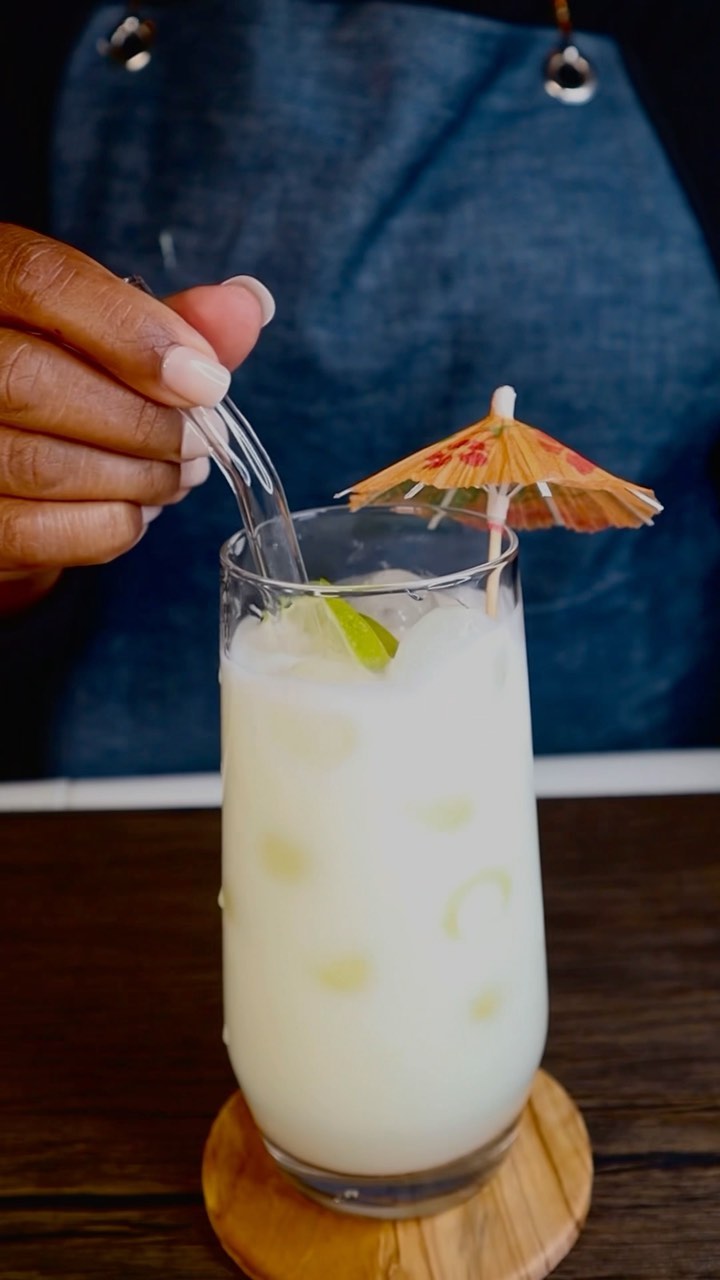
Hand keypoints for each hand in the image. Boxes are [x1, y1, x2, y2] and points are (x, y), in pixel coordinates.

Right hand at [0, 224, 269, 613]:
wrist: (4, 468)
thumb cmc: (61, 384)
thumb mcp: (108, 337)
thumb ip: (171, 320)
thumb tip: (248, 307)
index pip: (43, 281)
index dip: (133, 332)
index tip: (207, 381)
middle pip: (30, 378)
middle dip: (141, 421)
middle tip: (201, 442)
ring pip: (38, 463)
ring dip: (136, 478)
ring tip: (180, 475)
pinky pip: (35, 533)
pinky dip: (109, 526)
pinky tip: (137, 509)